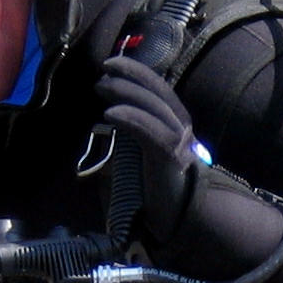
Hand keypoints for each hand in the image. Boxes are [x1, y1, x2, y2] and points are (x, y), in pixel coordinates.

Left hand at [93, 54, 201, 241]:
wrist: (180, 218)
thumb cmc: (156, 187)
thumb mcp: (141, 153)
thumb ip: (131, 135)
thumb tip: (106, 120)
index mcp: (174, 123)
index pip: (158, 88)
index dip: (137, 71)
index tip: (111, 65)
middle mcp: (180, 127)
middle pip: (157, 91)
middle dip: (130, 75)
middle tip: (103, 71)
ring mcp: (178, 141)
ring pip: (153, 106)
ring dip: (126, 92)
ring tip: (102, 86)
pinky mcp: (170, 158)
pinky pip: (150, 131)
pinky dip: (130, 118)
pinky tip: (110, 114)